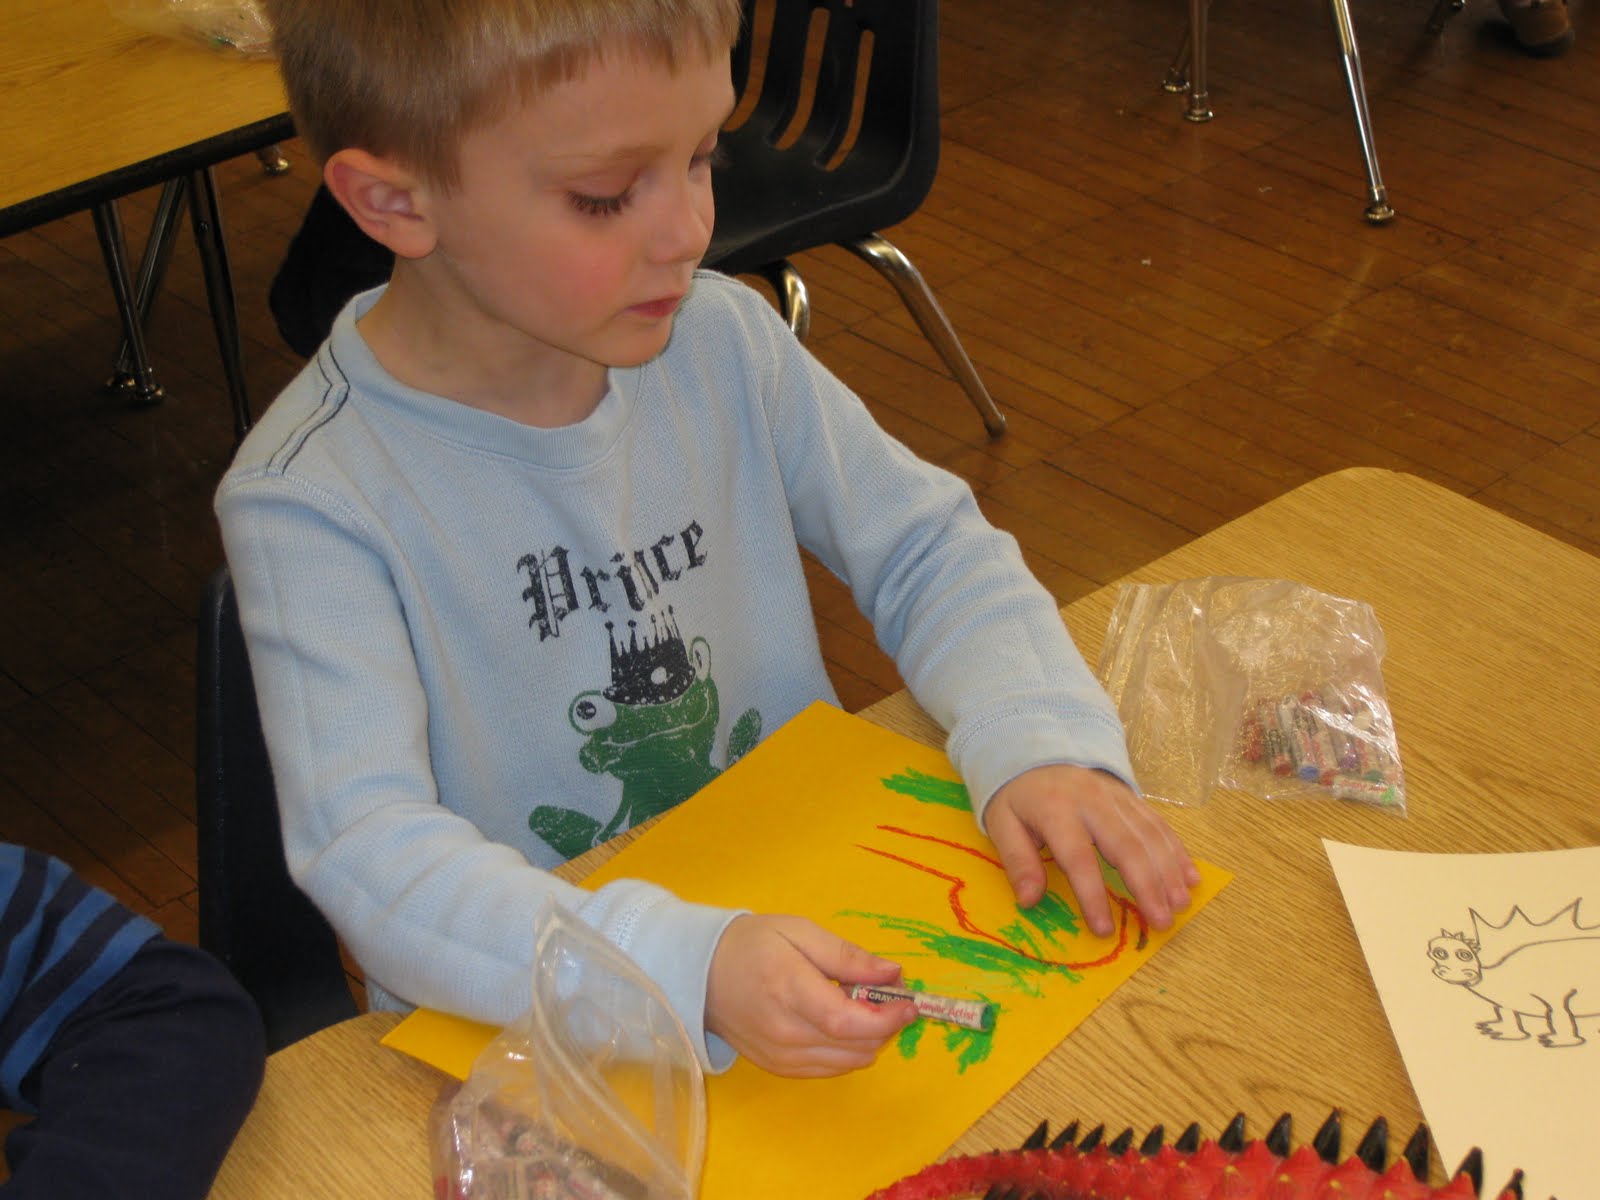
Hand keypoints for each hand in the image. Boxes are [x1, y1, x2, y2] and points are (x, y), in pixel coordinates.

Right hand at [705, 914, 916, 1076]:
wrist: (700, 973)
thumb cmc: (753, 944)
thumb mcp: (800, 931)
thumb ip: (847, 956)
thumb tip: (893, 974)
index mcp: (789, 990)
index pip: (848, 1020)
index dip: (887, 1017)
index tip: (910, 1002)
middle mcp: (786, 1032)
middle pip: (854, 1045)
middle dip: (885, 1024)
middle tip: (888, 995)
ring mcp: (781, 1056)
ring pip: (847, 1062)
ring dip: (869, 1039)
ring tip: (865, 1008)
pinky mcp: (779, 1069)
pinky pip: (829, 1070)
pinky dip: (848, 1051)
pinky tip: (842, 1025)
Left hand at [984, 764, 1198, 935]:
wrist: (1037, 752)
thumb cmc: (1019, 797)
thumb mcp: (1002, 824)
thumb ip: (1017, 861)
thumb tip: (1029, 900)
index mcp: (1055, 809)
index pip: (1078, 857)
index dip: (1093, 895)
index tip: (1104, 929)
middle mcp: (1092, 801)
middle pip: (1126, 846)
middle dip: (1146, 886)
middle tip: (1161, 923)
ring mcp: (1116, 797)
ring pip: (1149, 835)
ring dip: (1168, 872)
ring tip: (1180, 906)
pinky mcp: (1131, 797)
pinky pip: (1159, 824)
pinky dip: (1177, 851)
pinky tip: (1190, 877)